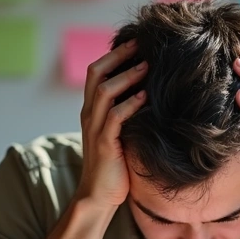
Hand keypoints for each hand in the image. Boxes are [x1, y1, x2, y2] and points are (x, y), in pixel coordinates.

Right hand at [76, 40, 147, 207]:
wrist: (98, 196)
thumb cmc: (114, 164)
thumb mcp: (118, 132)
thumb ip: (125, 112)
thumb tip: (150, 92)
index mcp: (91, 109)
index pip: (95, 72)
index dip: (113, 54)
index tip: (136, 42)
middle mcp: (89, 114)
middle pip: (96, 74)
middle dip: (119, 56)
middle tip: (141, 44)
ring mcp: (94, 128)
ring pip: (104, 92)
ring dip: (126, 77)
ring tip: (147, 66)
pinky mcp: (104, 144)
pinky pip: (114, 118)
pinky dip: (130, 104)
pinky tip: (145, 96)